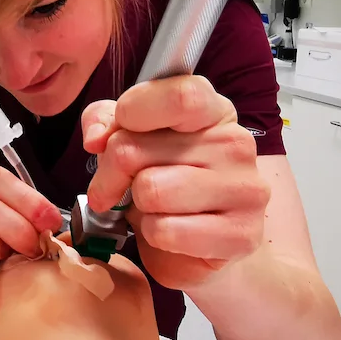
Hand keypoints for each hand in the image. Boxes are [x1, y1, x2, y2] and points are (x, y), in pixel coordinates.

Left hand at [81, 76, 269, 291]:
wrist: (195, 244)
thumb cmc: (163, 182)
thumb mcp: (130, 138)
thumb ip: (105, 120)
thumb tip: (96, 138)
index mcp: (214, 110)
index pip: (180, 95)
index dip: (133, 112)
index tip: (108, 137)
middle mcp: (236, 143)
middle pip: (140, 148)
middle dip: (112, 171)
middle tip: (117, 187)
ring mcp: (244, 189)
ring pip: (151, 191)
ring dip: (138, 207)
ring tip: (154, 208)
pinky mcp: (241, 234)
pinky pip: (166, 231)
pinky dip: (154, 235)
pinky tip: (171, 233)